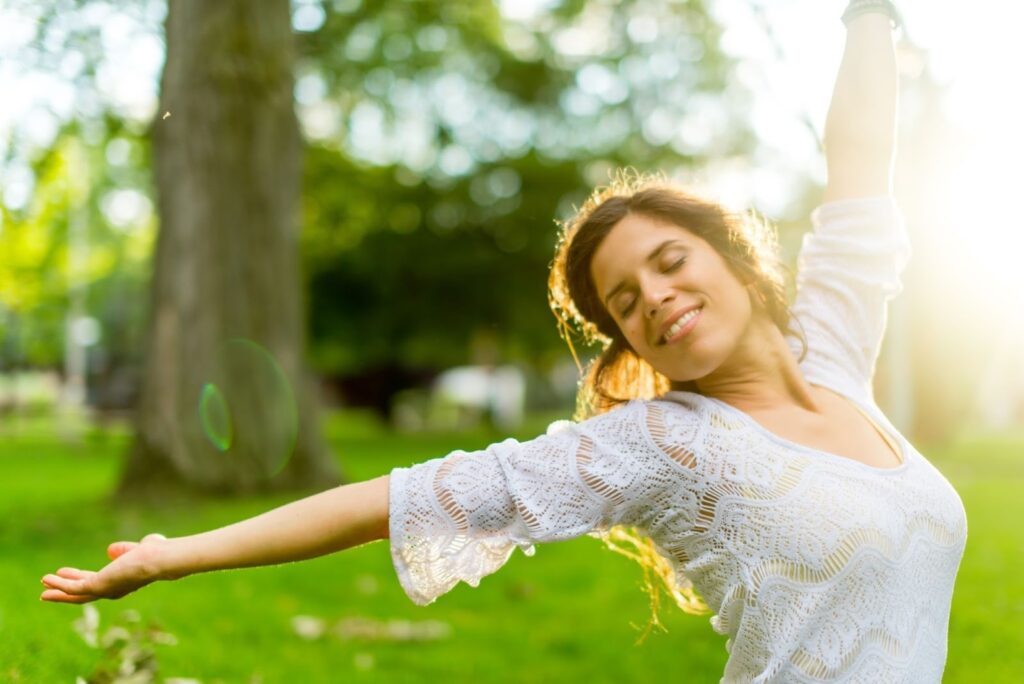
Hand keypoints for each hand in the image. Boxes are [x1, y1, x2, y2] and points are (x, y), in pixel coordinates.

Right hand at [40, 533, 171, 603]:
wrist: (160, 559)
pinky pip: (73, 588)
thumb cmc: (157, 554)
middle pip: (82, 593)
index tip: (64, 572)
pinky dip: (59, 583)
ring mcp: (104, 590)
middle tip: (47, 585)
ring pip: (75, 593)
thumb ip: (124, 550)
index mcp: (120, 582)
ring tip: (44, 582)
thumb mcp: (137, 549)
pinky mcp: (97, 586)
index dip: (78, 578)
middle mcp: (112, 590)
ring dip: (58, 588)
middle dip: (64, 588)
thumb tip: (111, 550)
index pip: (95, 582)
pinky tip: (48, 577)